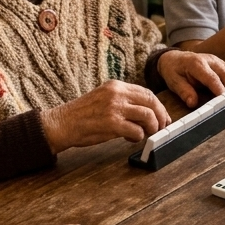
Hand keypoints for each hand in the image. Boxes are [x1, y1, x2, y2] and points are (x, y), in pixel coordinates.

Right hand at [41, 81, 169, 153]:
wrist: (61, 123)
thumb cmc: (83, 115)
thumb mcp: (104, 99)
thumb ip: (124, 101)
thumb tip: (148, 112)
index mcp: (116, 86)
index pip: (147, 93)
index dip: (159, 106)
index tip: (163, 117)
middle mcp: (117, 93)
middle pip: (152, 102)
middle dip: (160, 117)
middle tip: (160, 128)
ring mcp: (114, 108)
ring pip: (148, 116)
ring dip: (152, 128)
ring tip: (145, 134)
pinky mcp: (112, 123)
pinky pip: (137, 131)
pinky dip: (138, 137)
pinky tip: (130, 138)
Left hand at [158, 49, 224, 105]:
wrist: (174, 58)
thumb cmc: (174, 71)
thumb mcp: (173, 81)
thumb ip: (183, 91)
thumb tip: (193, 103)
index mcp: (196, 64)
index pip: (211, 78)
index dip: (220, 89)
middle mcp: (210, 60)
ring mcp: (218, 61)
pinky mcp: (222, 64)